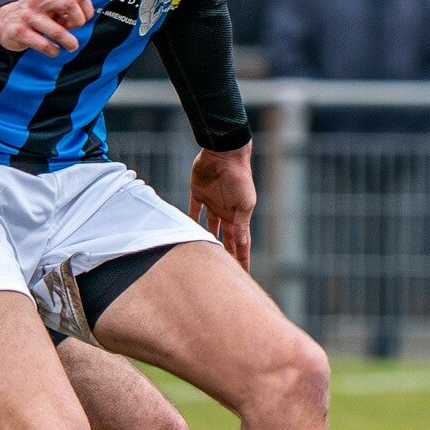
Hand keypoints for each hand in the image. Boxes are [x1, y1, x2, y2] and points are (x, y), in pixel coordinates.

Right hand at [0, 0, 93, 55]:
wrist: (2, 20)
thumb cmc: (34, 14)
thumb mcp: (49, 4)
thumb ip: (66, 9)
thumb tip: (83, 18)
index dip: (87, 11)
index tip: (83, 21)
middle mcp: (39, 0)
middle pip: (70, 4)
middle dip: (79, 20)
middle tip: (75, 29)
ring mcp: (29, 16)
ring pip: (58, 30)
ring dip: (70, 42)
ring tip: (72, 46)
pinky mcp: (20, 32)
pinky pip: (44, 44)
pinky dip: (53, 50)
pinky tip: (53, 50)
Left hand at [189, 144, 254, 269]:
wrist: (225, 154)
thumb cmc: (239, 178)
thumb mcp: (244, 203)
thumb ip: (241, 224)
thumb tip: (243, 244)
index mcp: (239, 216)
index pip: (242, 242)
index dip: (242, 258)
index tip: (244, 274)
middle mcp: (226, 212)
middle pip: (226, 239)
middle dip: (226, 254)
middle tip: (222, 272)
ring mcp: (212, 204)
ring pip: (209, 228)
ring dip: (208, 240)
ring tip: (203, 256)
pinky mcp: (198, 194)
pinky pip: (193, 211)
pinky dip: (189, 221)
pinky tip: (184, 232)